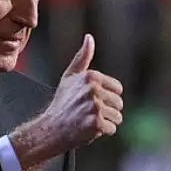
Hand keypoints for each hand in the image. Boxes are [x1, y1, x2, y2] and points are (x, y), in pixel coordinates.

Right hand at [8, 34, 122, 170]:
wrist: (51, 129)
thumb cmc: (62, 103)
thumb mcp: (70, 77)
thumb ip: (83, 57)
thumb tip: (89, 37)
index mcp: (91, 76)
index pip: (118, 89)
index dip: (107, 98)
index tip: (91, 101)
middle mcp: (93, 89)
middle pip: (119, 104)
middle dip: (108, 111)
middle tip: (89, 113)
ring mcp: (95, 106)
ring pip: (117, 117)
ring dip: (106, 122)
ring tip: (88, 121)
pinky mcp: (96, 123)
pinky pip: (112, 129)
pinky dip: (102, 132)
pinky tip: (88, 129)